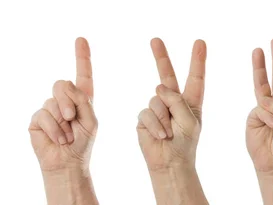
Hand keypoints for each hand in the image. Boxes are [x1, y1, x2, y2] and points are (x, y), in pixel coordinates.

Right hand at [29, 37, 95, 172]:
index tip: (81, 39)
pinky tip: (59, 139)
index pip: (82, 75)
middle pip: (62, 83)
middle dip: (68, 101)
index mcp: (81, 99)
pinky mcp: (37, 119)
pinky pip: (43, 115)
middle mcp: (64, 100)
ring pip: (52, 102)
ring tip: (68, 135)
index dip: (82, 57)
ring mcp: (49, 108)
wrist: (68, 162)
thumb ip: (82, 101)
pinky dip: (54, 129)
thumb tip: (65, 86)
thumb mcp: (90, 121)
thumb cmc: (82, 143)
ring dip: (63, 122)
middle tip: (72, 118)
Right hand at [137, 38, 205, 170]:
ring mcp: (157, 108)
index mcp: (190, 101)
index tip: (200, 42)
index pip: (195, 78)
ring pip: (157, 100)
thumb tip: (158, 86)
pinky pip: (148, 113)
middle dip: (161, 57)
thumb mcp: (190, 121)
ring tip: (170, 132)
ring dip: (165, 118)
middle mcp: (173, 101)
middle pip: (167, 75)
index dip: (197, 60)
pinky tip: (161, 135)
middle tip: (155, 39)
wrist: (170, 162)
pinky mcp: (145, 117)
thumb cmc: (185, 143)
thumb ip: (177, 101)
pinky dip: (156, 124)